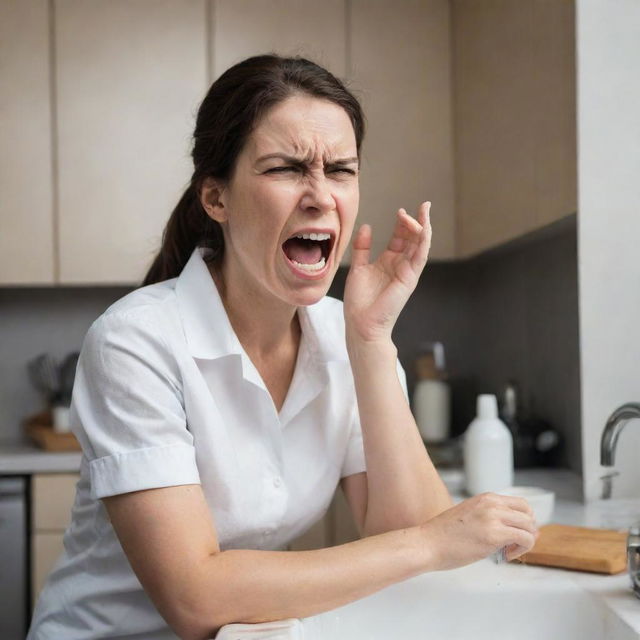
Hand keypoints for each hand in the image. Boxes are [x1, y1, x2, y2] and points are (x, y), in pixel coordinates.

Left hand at [343, 202, 431, 343]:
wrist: (361, 324)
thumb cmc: (359, 302)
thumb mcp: (358, 268)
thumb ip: (363, 248)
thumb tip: (367, 226)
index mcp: (388, 262)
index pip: (400, 238)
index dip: (402, 223)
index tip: (401, 210)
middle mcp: (400, 266)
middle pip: (413, 238)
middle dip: (418, 221)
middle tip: (422, 205)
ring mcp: (407, 272)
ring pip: (420, 245)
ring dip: (423, 227)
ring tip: (424, 211)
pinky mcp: (409, 278)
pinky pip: (420, 257)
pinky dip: (423, 242)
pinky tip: (424, 228)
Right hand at [419, 493, 538, 571]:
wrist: (427, 543)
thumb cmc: (444, 536)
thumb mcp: (471, 518)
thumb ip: (493, 520)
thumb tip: (523, 530)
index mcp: (486, 498)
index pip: (521, 504)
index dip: (523, 521)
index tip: (513, 535)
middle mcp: (492, 503)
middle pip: (528, 513)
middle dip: (527, 531)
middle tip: (512, 544)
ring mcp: (493, 517)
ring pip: (530, 527)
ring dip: (525, 542)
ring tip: (507, 551)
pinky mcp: (494, 535)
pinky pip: (525, 539)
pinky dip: (522, 549)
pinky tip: (505, 555)